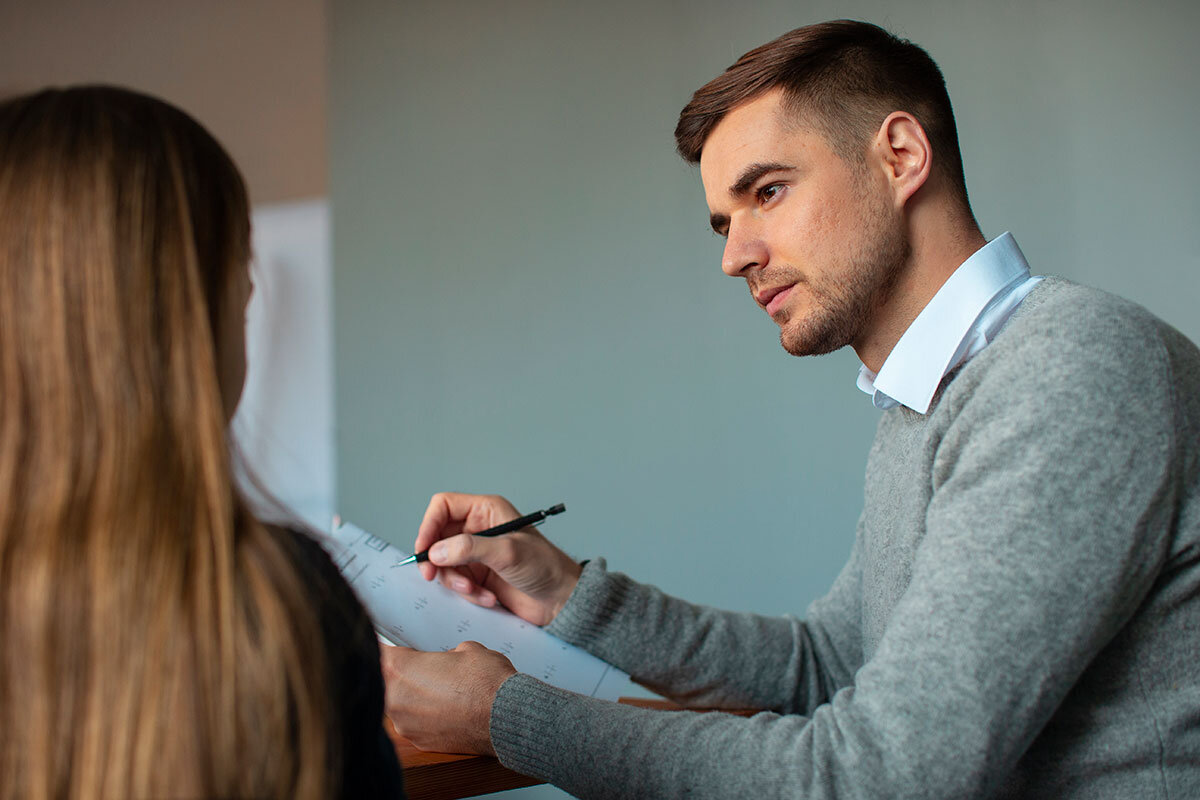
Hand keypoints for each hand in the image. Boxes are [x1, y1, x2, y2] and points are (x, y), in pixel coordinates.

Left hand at [380, 642, 515, 754]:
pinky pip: (414, 724)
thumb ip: (444, 654)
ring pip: (399, 705)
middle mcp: (395, 699)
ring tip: (439, 690)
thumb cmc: (487, 680)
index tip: (389, 647)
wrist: (507, 718)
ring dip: (412, 697)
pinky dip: (425, 717)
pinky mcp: (420, 743)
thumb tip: (445, 661)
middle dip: (400, 674)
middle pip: (385, 681)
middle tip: (420, 667)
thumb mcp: (467, 649)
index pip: (376, 653)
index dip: (383, 648)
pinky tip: (446, 710)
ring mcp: (406, 725)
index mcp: (400, 669)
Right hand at [415, 492, 582, 625]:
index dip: (428, 525)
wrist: (560, 599)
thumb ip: (470, 549)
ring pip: (444, 564)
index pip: (443, 507)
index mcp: (486, 511)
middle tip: (432, 575)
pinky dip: (468, 593)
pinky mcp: (478, 576)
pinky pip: (457, 583)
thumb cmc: (545, 566)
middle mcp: (478, 529)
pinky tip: (489, 598)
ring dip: (455, 581)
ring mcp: (476, 554)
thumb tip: (436, 552)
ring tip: (476, 590)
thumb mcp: (507, 553)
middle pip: (437, 538)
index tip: (424, 550)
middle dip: (436, 560)